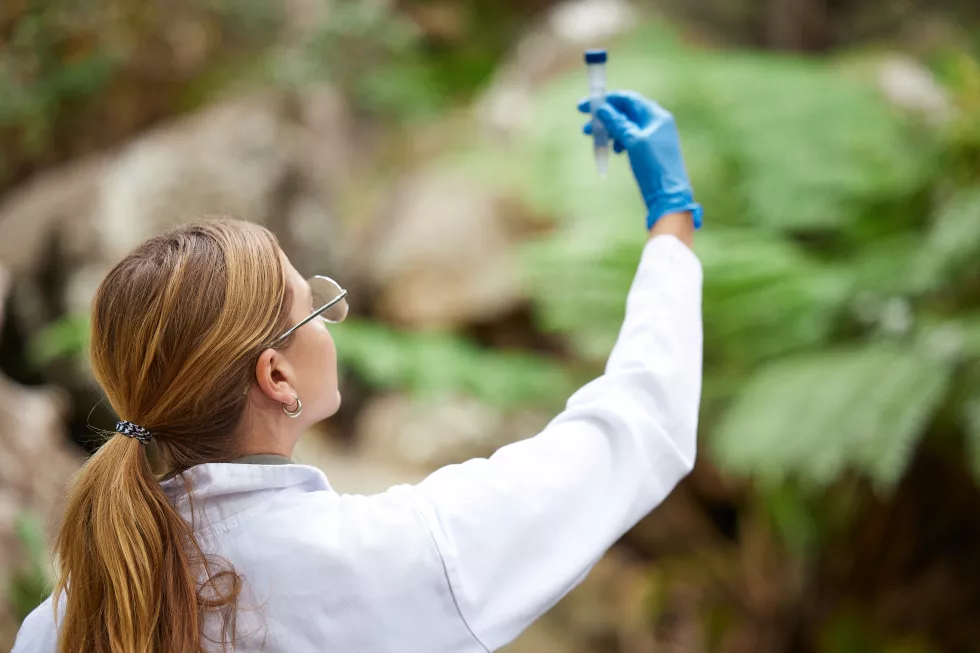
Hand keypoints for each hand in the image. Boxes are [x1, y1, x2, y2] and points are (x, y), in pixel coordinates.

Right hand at [579, 91, 701, 229]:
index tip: (586, 106)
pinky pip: (630, 139)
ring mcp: (654, 137)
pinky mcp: (650, 150)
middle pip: (625, 112)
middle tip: (585, 126)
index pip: (628, 99)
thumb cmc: (653, 166)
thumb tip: (602, 108)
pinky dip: (619, 141)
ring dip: (609, 130)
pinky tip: (613, 150)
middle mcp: (656, 123)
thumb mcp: (633, 141)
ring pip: (626, 126)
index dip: (606, 100)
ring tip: (593, 138)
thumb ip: (618, 123)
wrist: (668, 195)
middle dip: (604, 117)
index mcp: (656, 116)